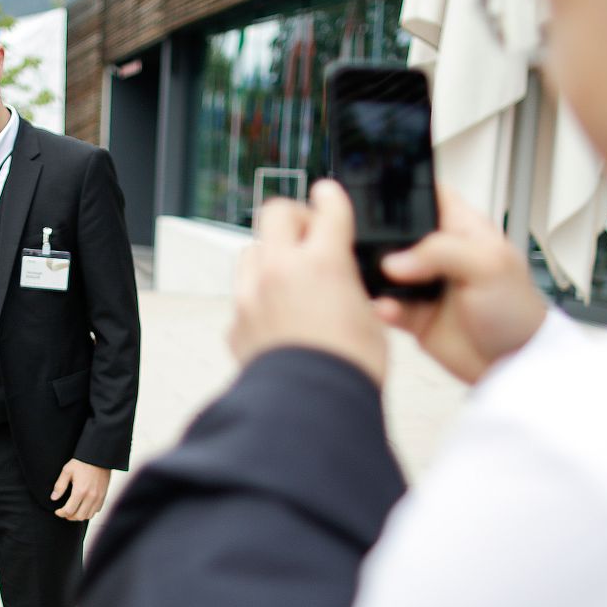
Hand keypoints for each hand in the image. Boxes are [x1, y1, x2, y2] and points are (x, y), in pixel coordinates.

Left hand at [51, 459, 111, 520]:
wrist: (98, 457)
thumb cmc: (81, 462)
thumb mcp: (67, 471)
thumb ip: (60, 486)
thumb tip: (53, 498)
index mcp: (80, 491)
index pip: (69, 510)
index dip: (61, 513)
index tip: (57, 511)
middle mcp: (90, 496)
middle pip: (79, 516)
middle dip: (69, 516)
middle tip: (64, 512)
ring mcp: (98, 497)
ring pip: (88, 515)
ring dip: (79, 516)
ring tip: (73, 511)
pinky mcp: (104, 496)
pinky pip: (96, 510)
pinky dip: (89, 512)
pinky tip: (83, 507)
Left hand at [229, 180, 386, 385]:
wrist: (310, 411)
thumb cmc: (347, 372)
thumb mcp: (370, 320)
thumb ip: (352, 289)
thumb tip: (345, 285)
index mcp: (322, 262)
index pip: (327, 207)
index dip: (331, 197)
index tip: (329, 195)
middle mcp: (280, 270)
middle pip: (276, 213)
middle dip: (293, 218)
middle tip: (308, 234)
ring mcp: (251, 296)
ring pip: (251, 251)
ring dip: (270, 255)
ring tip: (289, 277)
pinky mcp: (236, 324)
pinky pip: (243, 296)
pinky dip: (258, 299)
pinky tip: (276, 318)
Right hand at [374, 183, 547, 384]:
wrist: (514, 364)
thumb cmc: (518, 311)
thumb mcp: (488, 265)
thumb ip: (441, 252)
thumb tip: (396, 260)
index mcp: (462, 228)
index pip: (430, 194)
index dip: (406, 188)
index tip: (378, 190)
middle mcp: (440, 253)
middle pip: (397, 231)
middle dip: (378, 236)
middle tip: (368, 244)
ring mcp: (425, 284)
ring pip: (385, 270)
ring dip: (375, 275)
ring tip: (374, 281)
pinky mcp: (415, 315)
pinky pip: (387, 306)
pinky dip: (382, 307)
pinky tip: (386, 309)